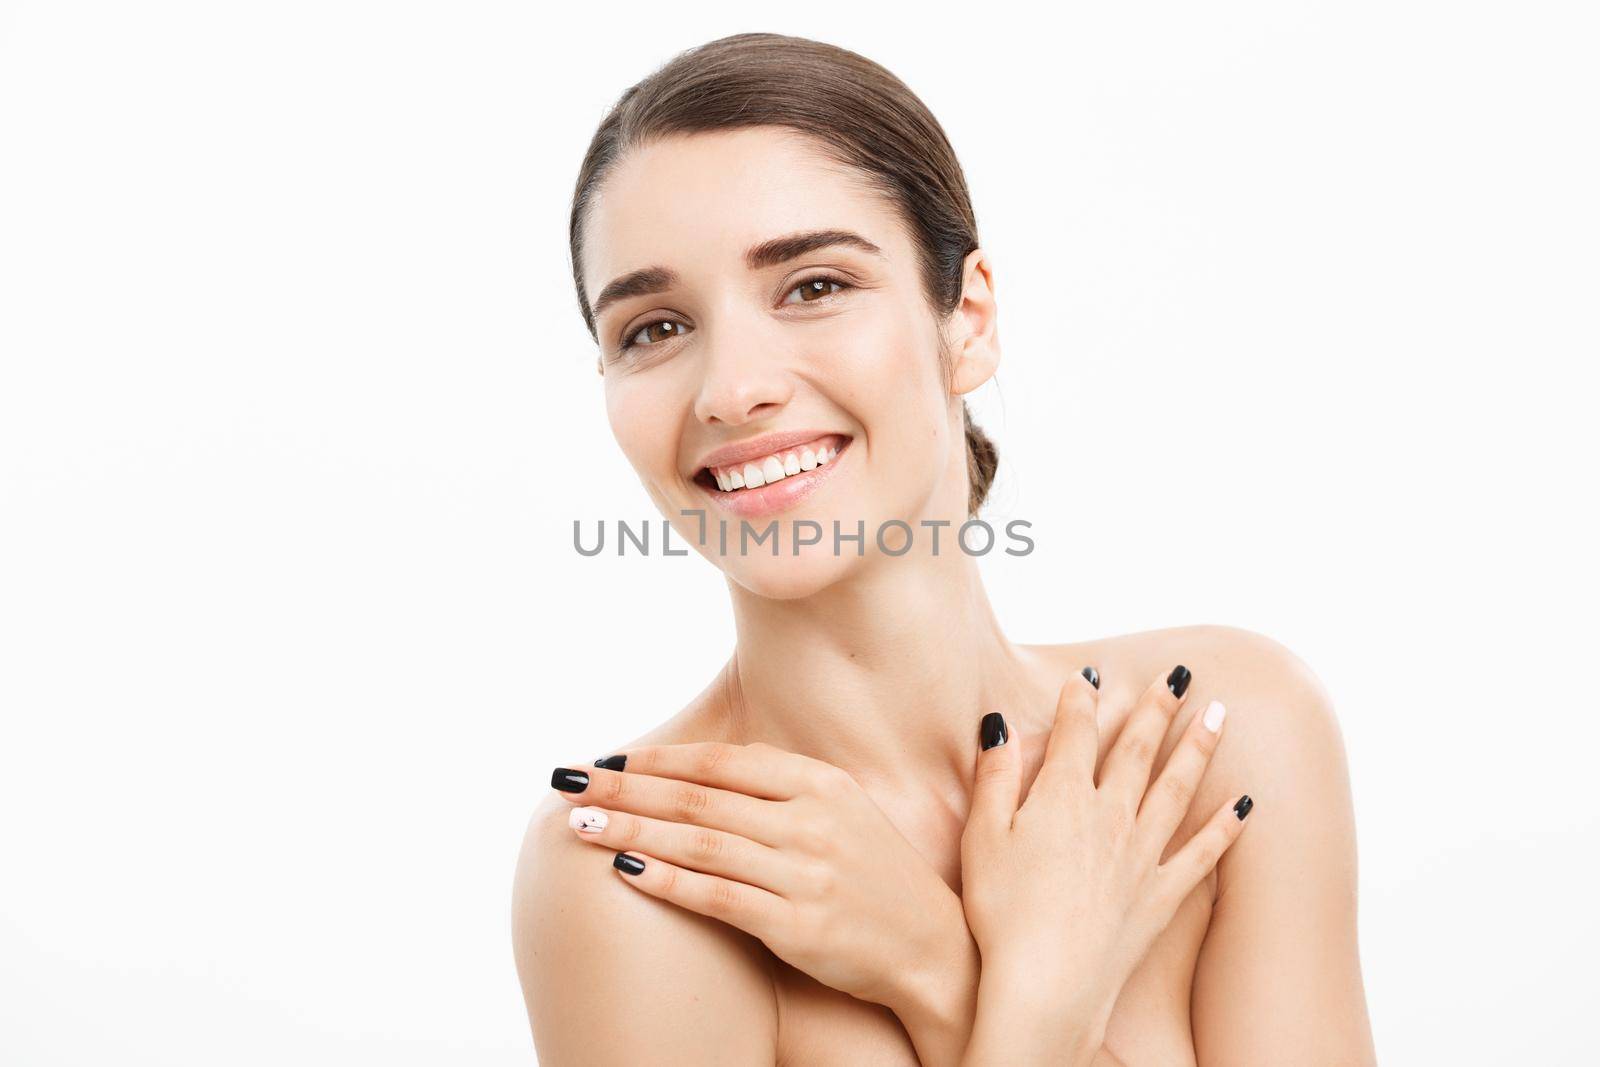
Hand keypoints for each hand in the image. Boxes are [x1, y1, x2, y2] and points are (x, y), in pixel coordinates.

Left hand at [547, 742, 977, 1026]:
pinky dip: (669, 880)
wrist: (931, 946)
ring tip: (581, 825)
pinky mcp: (799, 925)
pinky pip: (719, 897)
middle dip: (626, 787)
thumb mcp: (840, 809)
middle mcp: (812, 820)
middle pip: (699, 797)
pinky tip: (626, 871)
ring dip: (633, 830)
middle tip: (571, 781)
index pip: (722, 761)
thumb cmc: (872, 875)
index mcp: (820, 783)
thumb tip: (694, 766)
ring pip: (700, 843)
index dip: (658, 759)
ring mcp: (807, 872)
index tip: (609, 757)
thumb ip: (777, 787)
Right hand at [959, 666, 1251, 1055]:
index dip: (1081, 699)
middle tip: (1180, 675)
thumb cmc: (1002, 913)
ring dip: (1199, 747)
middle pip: (1138, 749)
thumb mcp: (981, 837)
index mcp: (1061, 798)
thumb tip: (1000, 724)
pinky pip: (1202, 853)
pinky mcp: (1161, 896)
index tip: (1088, 674)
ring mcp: (1141, 855)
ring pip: (1177, 788)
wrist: (1045, 985)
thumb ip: (994, 776)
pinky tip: (1246, 804)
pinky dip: (1226, 826)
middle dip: (1158, 707)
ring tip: (1219, 714)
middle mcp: (1110, 816)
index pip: (1076, 733)